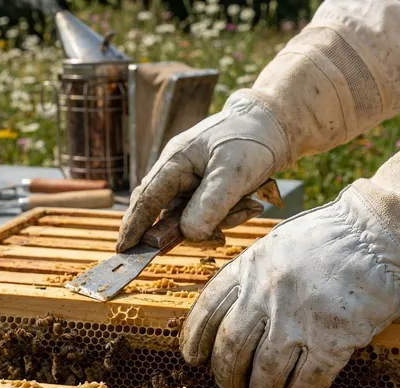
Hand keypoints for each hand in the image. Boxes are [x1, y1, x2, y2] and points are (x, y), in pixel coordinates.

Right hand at [116, 94, 290, 251]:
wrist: (276, 124)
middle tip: (218, 236)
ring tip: (249, 204)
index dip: (135, 226)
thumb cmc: (251, 138)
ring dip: (221, 219)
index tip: (124, 250)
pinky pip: (211, 214)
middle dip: (194, 229)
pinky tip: (250, 204)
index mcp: (175, 161)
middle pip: (170, 214)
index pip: (147, 199)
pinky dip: (229, 215)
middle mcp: (178, 172)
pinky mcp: (209, 188)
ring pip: (194, 217)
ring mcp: (193, 181)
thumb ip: (210, 203)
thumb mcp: (233, 171)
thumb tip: (189, 234)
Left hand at [179, 181, 399, 387]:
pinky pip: (305, 383)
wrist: (383, 235)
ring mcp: (298, 319)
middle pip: (230, 349)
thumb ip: (255, 273)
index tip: (194, 356)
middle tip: (230, 385)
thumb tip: (236, 307)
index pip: (208, 310)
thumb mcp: (280, 242)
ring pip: (263, 373)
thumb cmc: (336, 235)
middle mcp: (267, 294)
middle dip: (226, 375)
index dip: (195, 339)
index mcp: (251, 266)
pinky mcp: (332, 340)